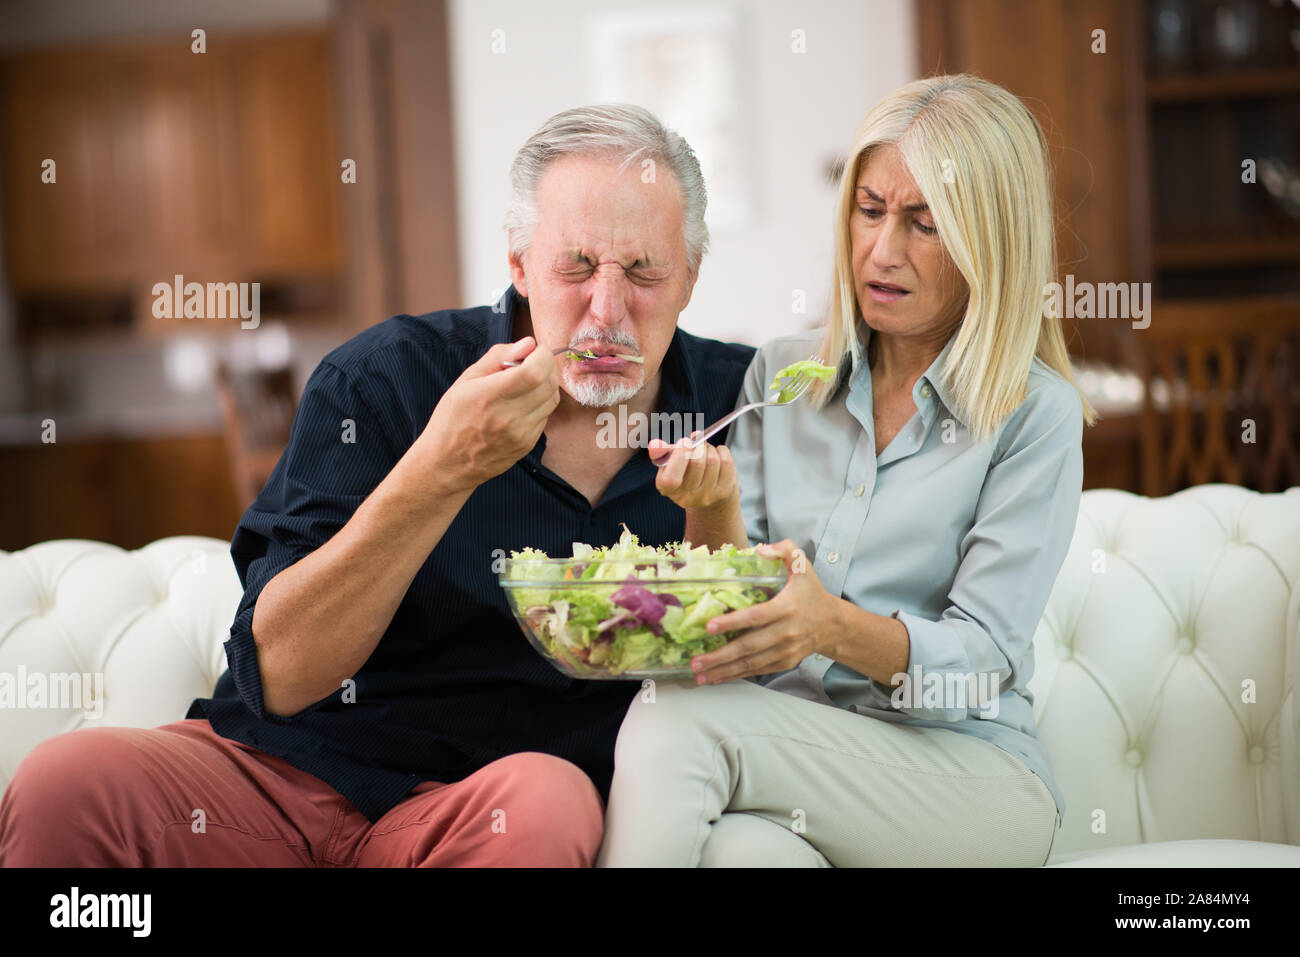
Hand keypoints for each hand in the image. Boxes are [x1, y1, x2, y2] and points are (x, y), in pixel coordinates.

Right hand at [419, 336, 560, 491]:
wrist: (448, 463)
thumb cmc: (452, 418)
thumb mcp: (466, 380)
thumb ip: (498, 357)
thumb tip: (528, 343)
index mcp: (489, 396)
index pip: (535, 371)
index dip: (542, 356)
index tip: (534, 351)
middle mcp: (508, 416)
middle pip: (549, 383)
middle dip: (547, 366)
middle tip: (532, 363)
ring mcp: (520, 433)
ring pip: (552, 399)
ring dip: (546, 384)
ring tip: (526, 383)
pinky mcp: (527, 444)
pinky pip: (546, 416)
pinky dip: (540, 403)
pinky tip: (522, 403)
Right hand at [650, 433, 737, 511]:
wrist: (705, 489)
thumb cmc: (683, 470)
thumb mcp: (669, 461)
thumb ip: (661, 452)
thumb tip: (655, 445)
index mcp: (667, 489)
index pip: (671, 479)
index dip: (679, 457)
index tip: (684, 441)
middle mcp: (686, 498)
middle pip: (697, 463)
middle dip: (698, 445)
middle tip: (696, 441)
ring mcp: (707, 496)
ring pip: (713, 460)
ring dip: (709, 448)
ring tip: (705, 450)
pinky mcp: (724, 492)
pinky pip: (726, 462)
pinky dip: (722, 451)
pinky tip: (717, 454)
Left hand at [689, 539, 844, 683]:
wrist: (834, 624)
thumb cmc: (812, 594)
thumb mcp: (804, 566)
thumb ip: (786, 550)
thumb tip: (761, 549)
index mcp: (787, 608)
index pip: (756, 617)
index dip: (732, 622)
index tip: (710, 627)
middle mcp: (786, 632)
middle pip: (749, 647)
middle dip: (720, 656)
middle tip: (696, 662)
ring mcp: (785, 651)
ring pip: (751, 664)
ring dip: (724, 670)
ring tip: (700, 675)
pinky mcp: (785, 662)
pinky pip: (758, 671)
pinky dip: (737, 675)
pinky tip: (718, 677)